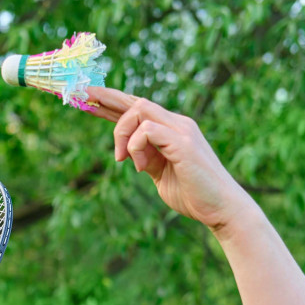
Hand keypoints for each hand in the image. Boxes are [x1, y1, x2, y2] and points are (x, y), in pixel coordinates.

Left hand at [84, 86, 254, 233]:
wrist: (222, 209)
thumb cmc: (193, 194)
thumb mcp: (160, 174)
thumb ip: (145, 159)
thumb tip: (129, 152)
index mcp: (171, 130)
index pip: (136, 110)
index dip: (111, 104)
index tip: (87, 100)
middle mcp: (176, 123)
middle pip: (135, 101)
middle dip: (105, 97)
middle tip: (82, 95)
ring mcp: (181, 130)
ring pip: (139, 110)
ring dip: (121, 132)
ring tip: (121, 159)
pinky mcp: (183, 143)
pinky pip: (147, 130)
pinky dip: (135, 147)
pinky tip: (139, 167)